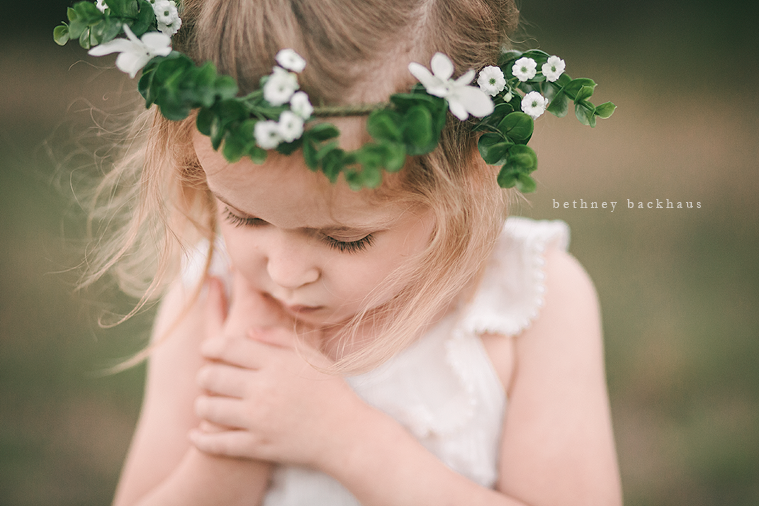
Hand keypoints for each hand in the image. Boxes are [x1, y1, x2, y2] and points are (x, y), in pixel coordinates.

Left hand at [190, 273, 368, 470]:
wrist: (346, 433)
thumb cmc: (331, 390)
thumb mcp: (311, 356)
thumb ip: (281, 338)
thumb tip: (248, 330)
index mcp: (276, 363)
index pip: (228, 348)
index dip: (211, 346)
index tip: (207, 349)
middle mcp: (263, 388)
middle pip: (212, 376)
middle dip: (204, 375)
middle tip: (206, 377)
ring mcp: (258, 419)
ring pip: (209, 409)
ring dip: (201, 405)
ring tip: (205, 404)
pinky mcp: (257, 446)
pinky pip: (218, 444)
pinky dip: (201, 440)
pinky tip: (196, 436)